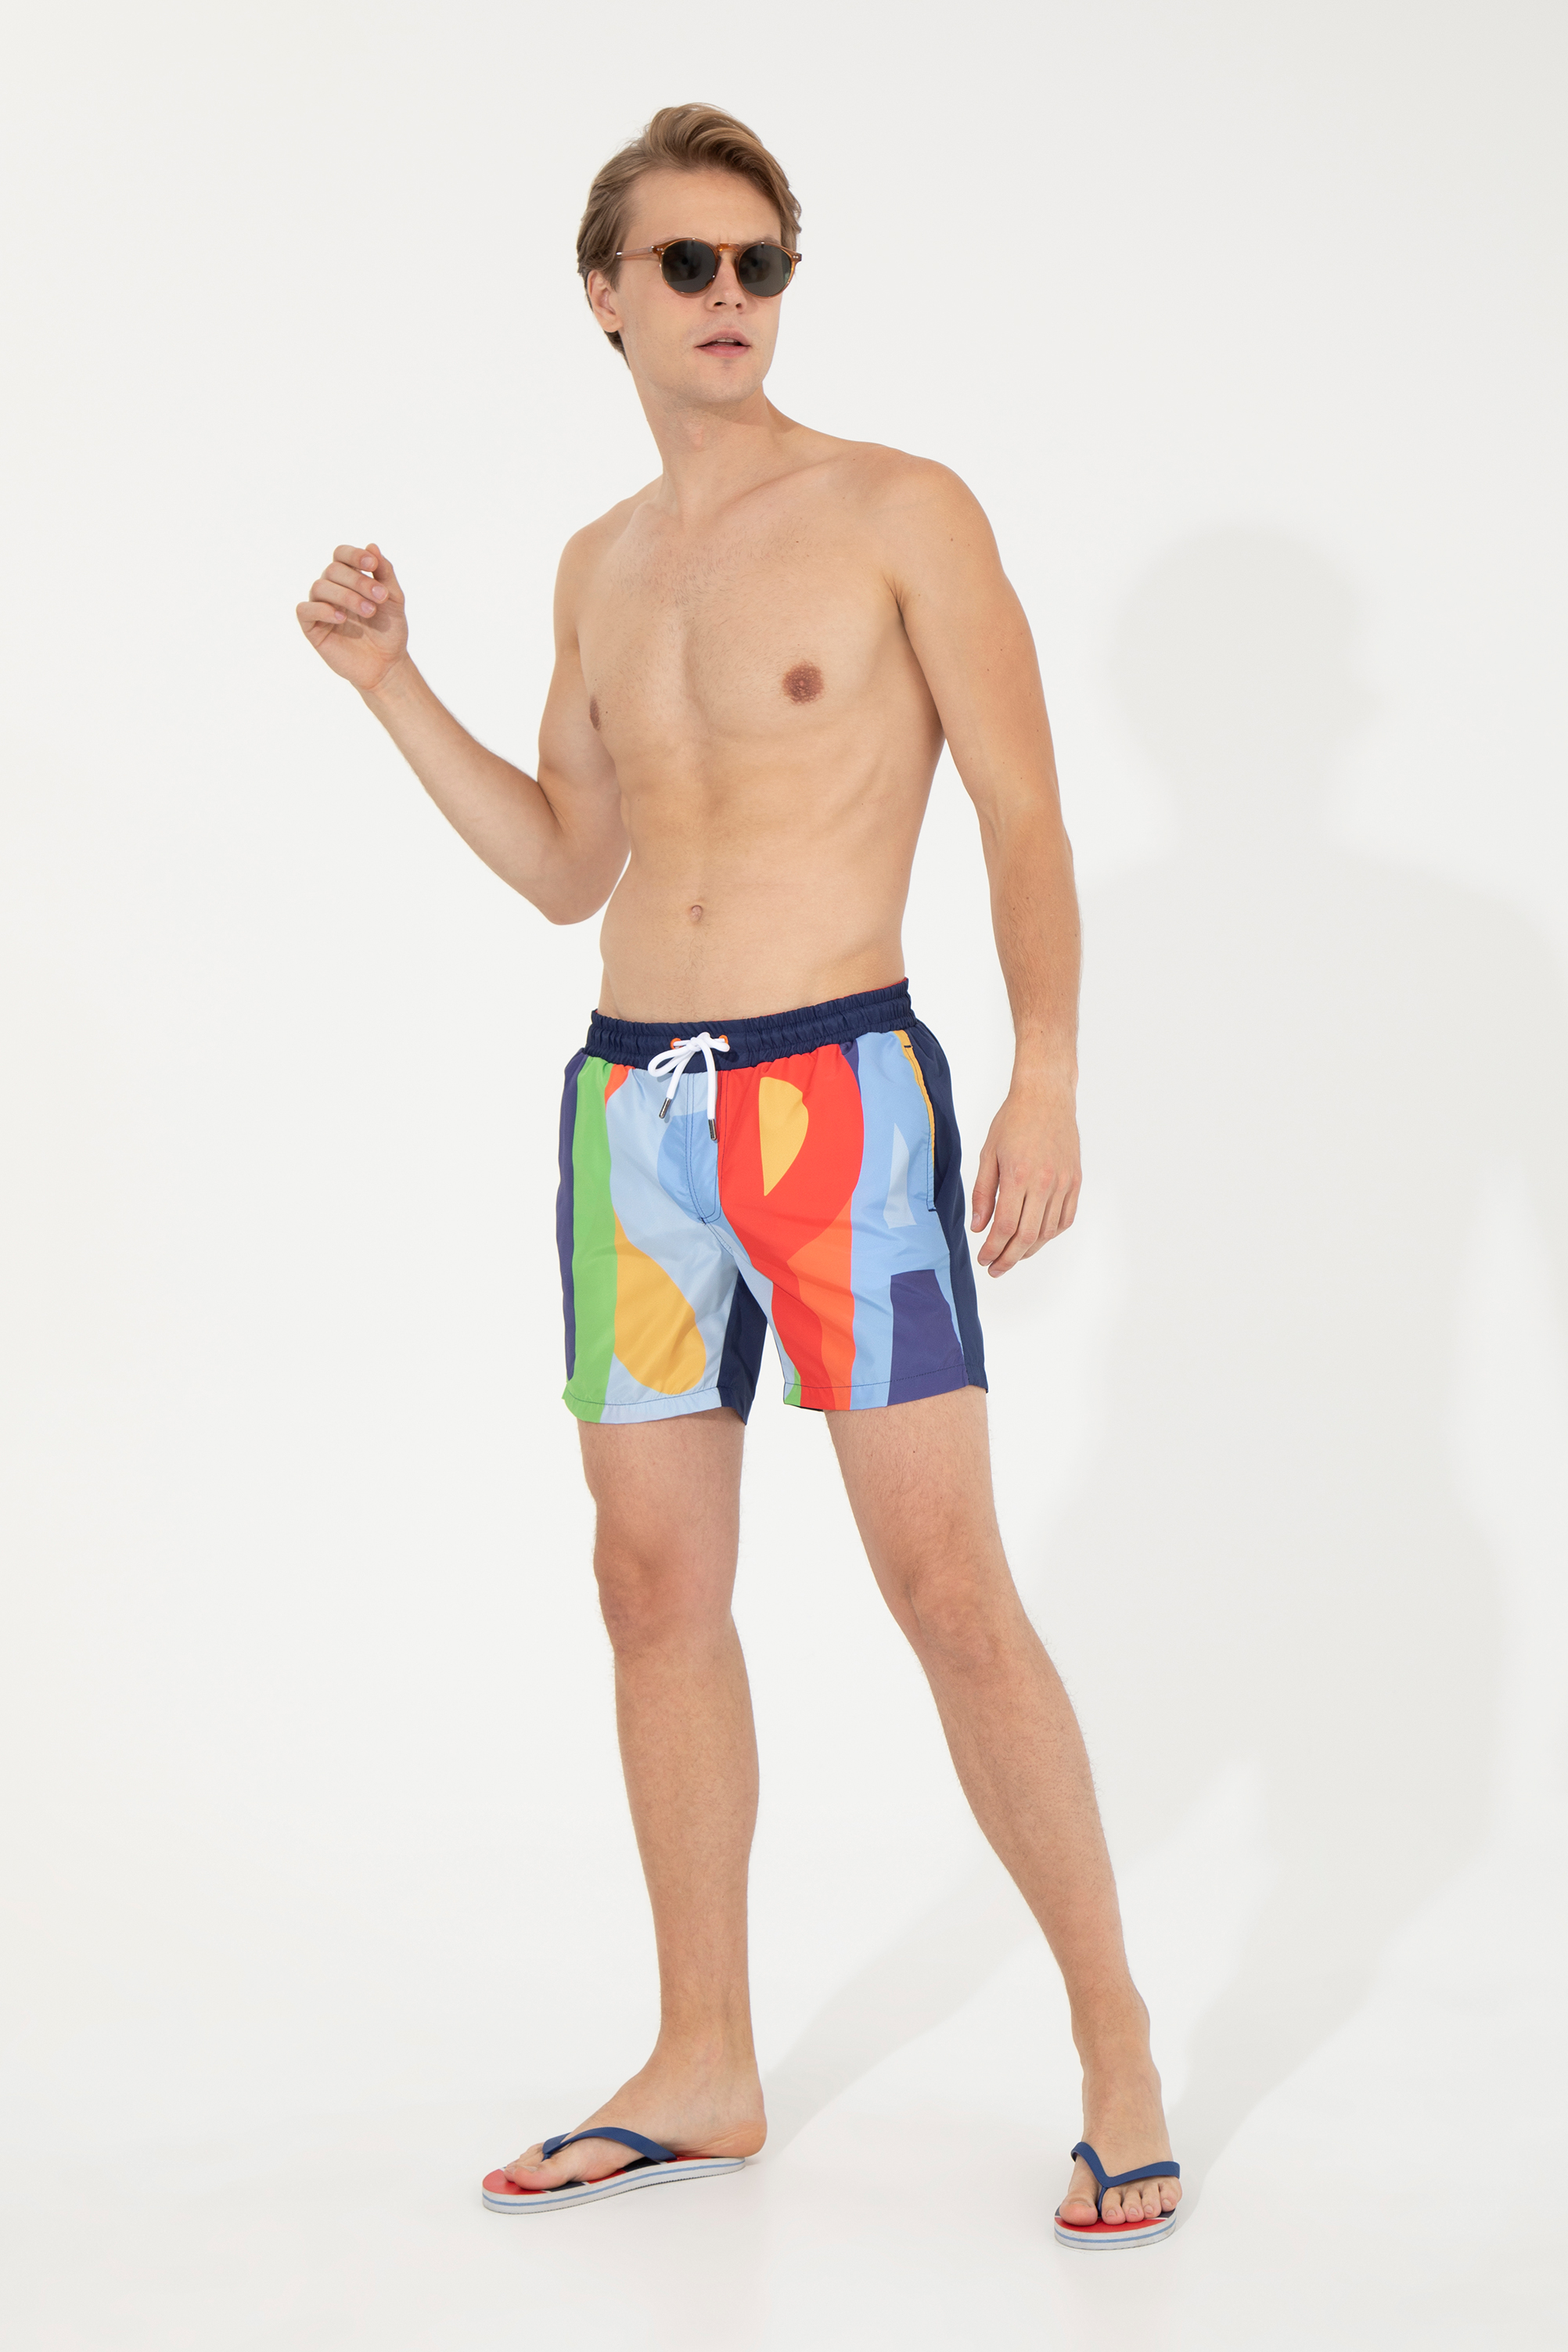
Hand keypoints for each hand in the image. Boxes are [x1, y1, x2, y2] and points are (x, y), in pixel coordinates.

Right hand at [295, 542, 407, 693]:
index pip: (341, 554)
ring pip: (319, 587)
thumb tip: (371, 545)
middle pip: (332, 570)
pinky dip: (322, 609)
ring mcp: (320, 607)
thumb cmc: (389, 631)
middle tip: (379, 598)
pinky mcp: (312, 628)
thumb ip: (384, 573)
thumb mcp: (393, 599)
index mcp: (348, 579)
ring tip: (369, 611)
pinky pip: (305, 609)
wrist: (387, 665)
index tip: (372, 564)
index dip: (353, 555)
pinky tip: (342, 618)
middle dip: (358, 581)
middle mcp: (331, 589)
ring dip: (346, 596)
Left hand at [970, 1071, 1081, 1274]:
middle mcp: (1044, 1182)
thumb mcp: (988, 1154)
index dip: (993, 1249)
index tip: (984, 1259)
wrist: (1046, 1097)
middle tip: (995, 1269)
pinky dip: (1051, 1234)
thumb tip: (979, 1227)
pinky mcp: (1075, 1181)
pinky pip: (1065, 1218)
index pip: (1005, 1226)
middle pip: (1027, 1236)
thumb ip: (983, 1193)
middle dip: (1009, 1258)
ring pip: (1048, 1231)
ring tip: (1013, 1255)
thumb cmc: (1013, 1121)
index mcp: (1018, 1175)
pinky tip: (1037, 1238)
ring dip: (1030, 1249)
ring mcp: (1064, 1183)